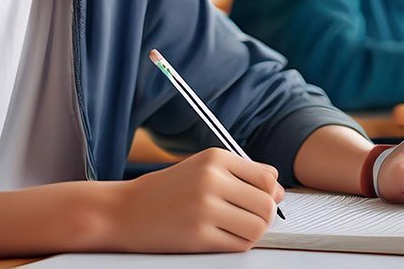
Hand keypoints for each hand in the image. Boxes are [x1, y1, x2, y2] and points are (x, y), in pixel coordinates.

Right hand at [92, 148, 283, 252]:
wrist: (125, 212)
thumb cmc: (167, 192)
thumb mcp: (202, 169)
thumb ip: (242, 175)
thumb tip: (279, 192)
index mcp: (215, 158)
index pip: (268, 177)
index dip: (269, 193)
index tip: (258, 201)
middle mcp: (212, 180)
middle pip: (266, 204)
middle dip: (263, 216)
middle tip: (246, 220)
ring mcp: (205, 208)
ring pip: (257, 226)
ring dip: (252, 233)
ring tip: (233, 230)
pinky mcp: (199, 236)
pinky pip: (240, 245)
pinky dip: (237, 245)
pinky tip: (221, 238)